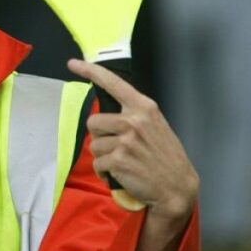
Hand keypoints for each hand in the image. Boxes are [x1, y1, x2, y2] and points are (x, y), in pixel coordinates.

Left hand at [67, 59, 197, 220]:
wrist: (177, 187)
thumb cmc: (165, 156)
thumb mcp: (156, 126)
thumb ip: (133, 115)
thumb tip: (107, 113)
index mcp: (144, 107)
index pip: (113, 83)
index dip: (90, 71)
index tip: (73, 64)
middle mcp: (134, 120)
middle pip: (93, 121)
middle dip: (99, 135)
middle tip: (116, 146)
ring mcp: (126, 140)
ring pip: (94, 145)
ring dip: (103, 156)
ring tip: (122, 162)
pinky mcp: (119, 160)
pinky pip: (98, 163)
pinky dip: (104, 172)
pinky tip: (119, 174)